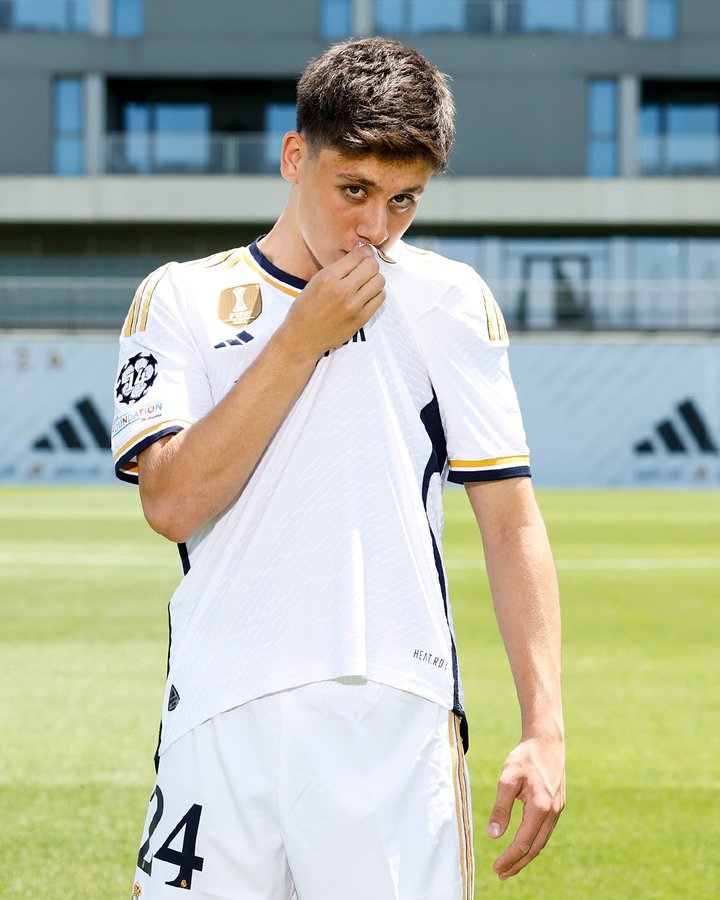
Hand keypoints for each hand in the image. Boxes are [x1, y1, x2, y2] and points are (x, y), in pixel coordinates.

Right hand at [280, 245, 384, 360]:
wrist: (303, 338)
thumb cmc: (306, 308)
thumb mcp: (315, 281)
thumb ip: (337, 268)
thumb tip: (360, 255)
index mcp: (328, 277)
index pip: (358, 255)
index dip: (364, 252)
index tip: (364, 254)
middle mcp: (342, 290)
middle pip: (372, 266)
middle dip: (371, 264)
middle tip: (366, 269)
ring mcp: (353, 306)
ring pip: (379, 281)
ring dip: (375, 279)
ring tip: (366, 283)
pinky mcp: (361, 319)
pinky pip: (380, 298)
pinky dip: (376, 294)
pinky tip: (367, 295)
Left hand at [487, 736, 564, 879]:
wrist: (547, 741)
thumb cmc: (525, 757)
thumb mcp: (507, 778)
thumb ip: (501, 808)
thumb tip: (493, 835)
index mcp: (540, 808)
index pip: (523, 843)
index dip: (509, 858)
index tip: (496, 868)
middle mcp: (552, 813)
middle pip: (535, 848)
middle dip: (518, 863)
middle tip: (501, 874)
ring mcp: (557, 809)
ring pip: (542, 841)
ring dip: (526, 855)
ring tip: (511, 865)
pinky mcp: (557, 805)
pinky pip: (545, 831)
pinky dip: (534, 842)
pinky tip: (524, 844)